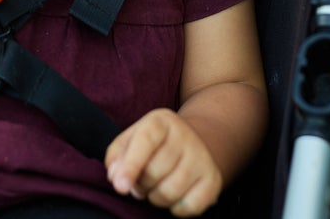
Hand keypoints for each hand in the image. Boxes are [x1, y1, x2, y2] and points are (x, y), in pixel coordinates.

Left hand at [105, 109, 223, 216]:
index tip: (119, 186)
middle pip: (153, 173)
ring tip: (156, 185)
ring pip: (169, 193)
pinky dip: (176, 209)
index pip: (145, 142)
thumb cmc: (153, 144)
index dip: (130, 166)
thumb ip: (116, 155)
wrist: (192, 143)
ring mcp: (202, 157)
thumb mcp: (132, 139)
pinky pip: (189, 207)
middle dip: (140, 184)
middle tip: (142, 179)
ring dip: (155, 197)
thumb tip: (115, 176)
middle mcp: (185, 135)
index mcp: (161, 121)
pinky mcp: (213, 179)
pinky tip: (175, 194)